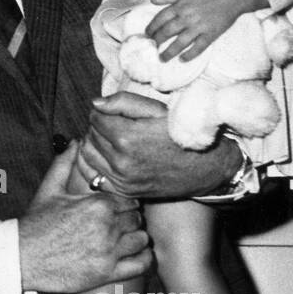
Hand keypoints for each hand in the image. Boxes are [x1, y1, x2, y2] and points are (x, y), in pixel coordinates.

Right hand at [17, 143, 151, 293]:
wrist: (21, 257)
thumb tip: (74, 142)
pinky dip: (144, 259)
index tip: (118, 210)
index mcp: (98, 205)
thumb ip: (64, 163)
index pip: (130, 200)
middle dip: (130, 221)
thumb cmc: (35, 224)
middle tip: (121, 225)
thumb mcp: (49, 189)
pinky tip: (135, 255)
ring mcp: (108, 251)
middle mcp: (107, 227)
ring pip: (142, 239)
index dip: (125, 204)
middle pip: (137, 219)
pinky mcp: (107, 273)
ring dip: (136, 239)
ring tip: (125, 240)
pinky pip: (141, 264)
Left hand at [80, 91, 240, 197]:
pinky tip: (104, 156)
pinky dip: (92, 164)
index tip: (116, 113)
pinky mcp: (124, 191)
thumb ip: (123, 102)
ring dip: (94, 143)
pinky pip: (92, 176)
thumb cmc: (180, 134)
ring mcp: (122, 179)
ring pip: (87, 154)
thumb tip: (95, 103)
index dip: (104, 111)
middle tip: (115, 125)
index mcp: (127, 137)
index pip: (95, 117)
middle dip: (99, 126)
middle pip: (91, 135)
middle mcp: (121, 162)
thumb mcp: (157, 110)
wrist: (205, 166)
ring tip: (110, 139)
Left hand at [147, 0, 265, 60]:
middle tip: (152, 47)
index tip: (147, 34)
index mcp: (179, 6)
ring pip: (180, 43)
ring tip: (162, 58)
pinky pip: (198, 47)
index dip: (151, 28)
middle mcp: (186, 17)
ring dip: (169, 52)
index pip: (160, 19)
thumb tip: (152, 0)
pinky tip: (182, 59)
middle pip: (167, 32)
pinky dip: (190, 55)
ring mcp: (199, 27)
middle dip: (157, 41)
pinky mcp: (211, 34)